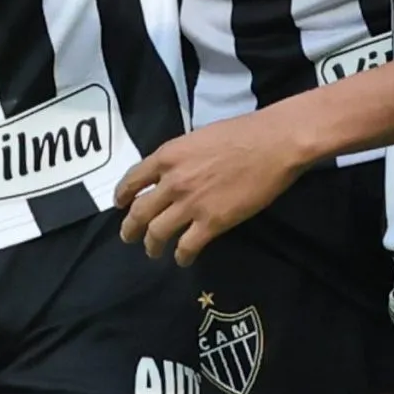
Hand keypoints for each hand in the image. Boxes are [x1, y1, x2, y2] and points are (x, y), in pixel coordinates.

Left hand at [114, 111, 314, 264]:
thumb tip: (176, 172)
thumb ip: (182, 157)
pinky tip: (184, 259)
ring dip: (152, 245)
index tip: (120, 205)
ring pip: (157, 233)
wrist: (273, 144)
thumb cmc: (243, 133)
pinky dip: (181, 256)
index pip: (133, 180)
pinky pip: (186, 246)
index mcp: (168, 156)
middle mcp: (172, 181)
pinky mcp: (211, 223)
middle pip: (139, 212)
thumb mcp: (199, 137)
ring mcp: (190, 204)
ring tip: (154, 252)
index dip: (122, 195)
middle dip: (130, 228)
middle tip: (129, 237)